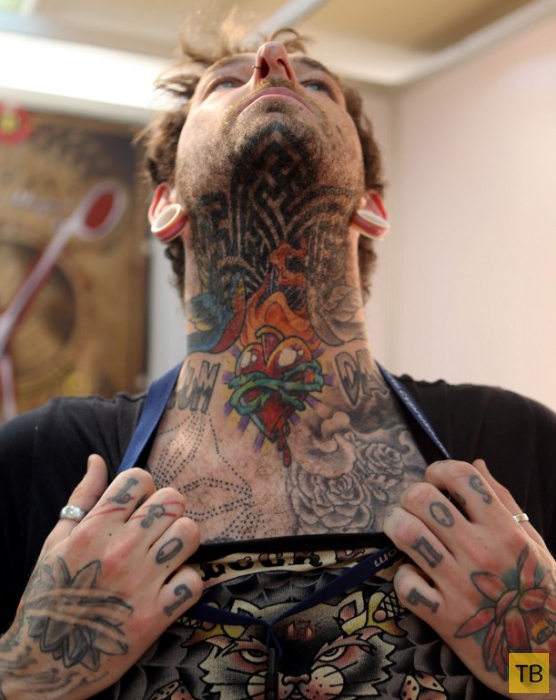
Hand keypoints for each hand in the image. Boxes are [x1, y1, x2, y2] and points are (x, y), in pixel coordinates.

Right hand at [0, 455, 202, 699]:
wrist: (43, 663)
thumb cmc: (50, 594)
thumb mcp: (56, 541)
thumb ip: (82, 497)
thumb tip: (98, 459)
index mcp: (94, 528)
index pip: (140, 478)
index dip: (143, 487)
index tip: (137, 505)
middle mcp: (121, 550)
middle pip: (173, 500)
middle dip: (167, 509)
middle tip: (155, 528)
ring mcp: (141, 582)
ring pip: (190, 533)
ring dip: (181, 540)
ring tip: (166, 553)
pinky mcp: (157, 615)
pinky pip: (194, 580)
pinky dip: (186, 582)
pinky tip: (169, 586)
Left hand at [383, 458, 555, 698]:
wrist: (553, 662)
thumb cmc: (542, 596)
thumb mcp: (533, 545)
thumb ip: (504, 502)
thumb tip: (477, 464)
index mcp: (505, 530)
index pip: (460, 475)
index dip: (438, 470)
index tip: (435, 481)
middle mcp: (480, 552)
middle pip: (422, 499)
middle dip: (409, 496)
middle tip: (413, 508)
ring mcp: (460, 585)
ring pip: (406, 533)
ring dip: (396, 526)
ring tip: (402, 531)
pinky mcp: (444, 618)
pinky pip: (405, 583)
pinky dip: (403, 577)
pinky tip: (415, 577)